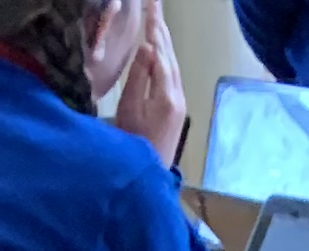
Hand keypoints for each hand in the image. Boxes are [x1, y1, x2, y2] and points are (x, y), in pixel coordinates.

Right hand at [112, 0, 184, 162]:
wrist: (149, 176)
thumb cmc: (133, 144)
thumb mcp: (129, 108)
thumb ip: (138, 76)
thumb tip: (147, 49)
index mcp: (166, 94)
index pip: (161, 53)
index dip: (154, 28)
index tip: (149, 7)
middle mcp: (177, 95)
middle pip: (169, 55)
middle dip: (161, 28)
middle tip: (154, 4)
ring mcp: (179, 102)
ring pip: (172, 63)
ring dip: (164, 41)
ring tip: (156, 19)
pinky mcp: (175, 108)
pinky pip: (171, 74)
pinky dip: (165, 56)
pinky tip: (159, 48)